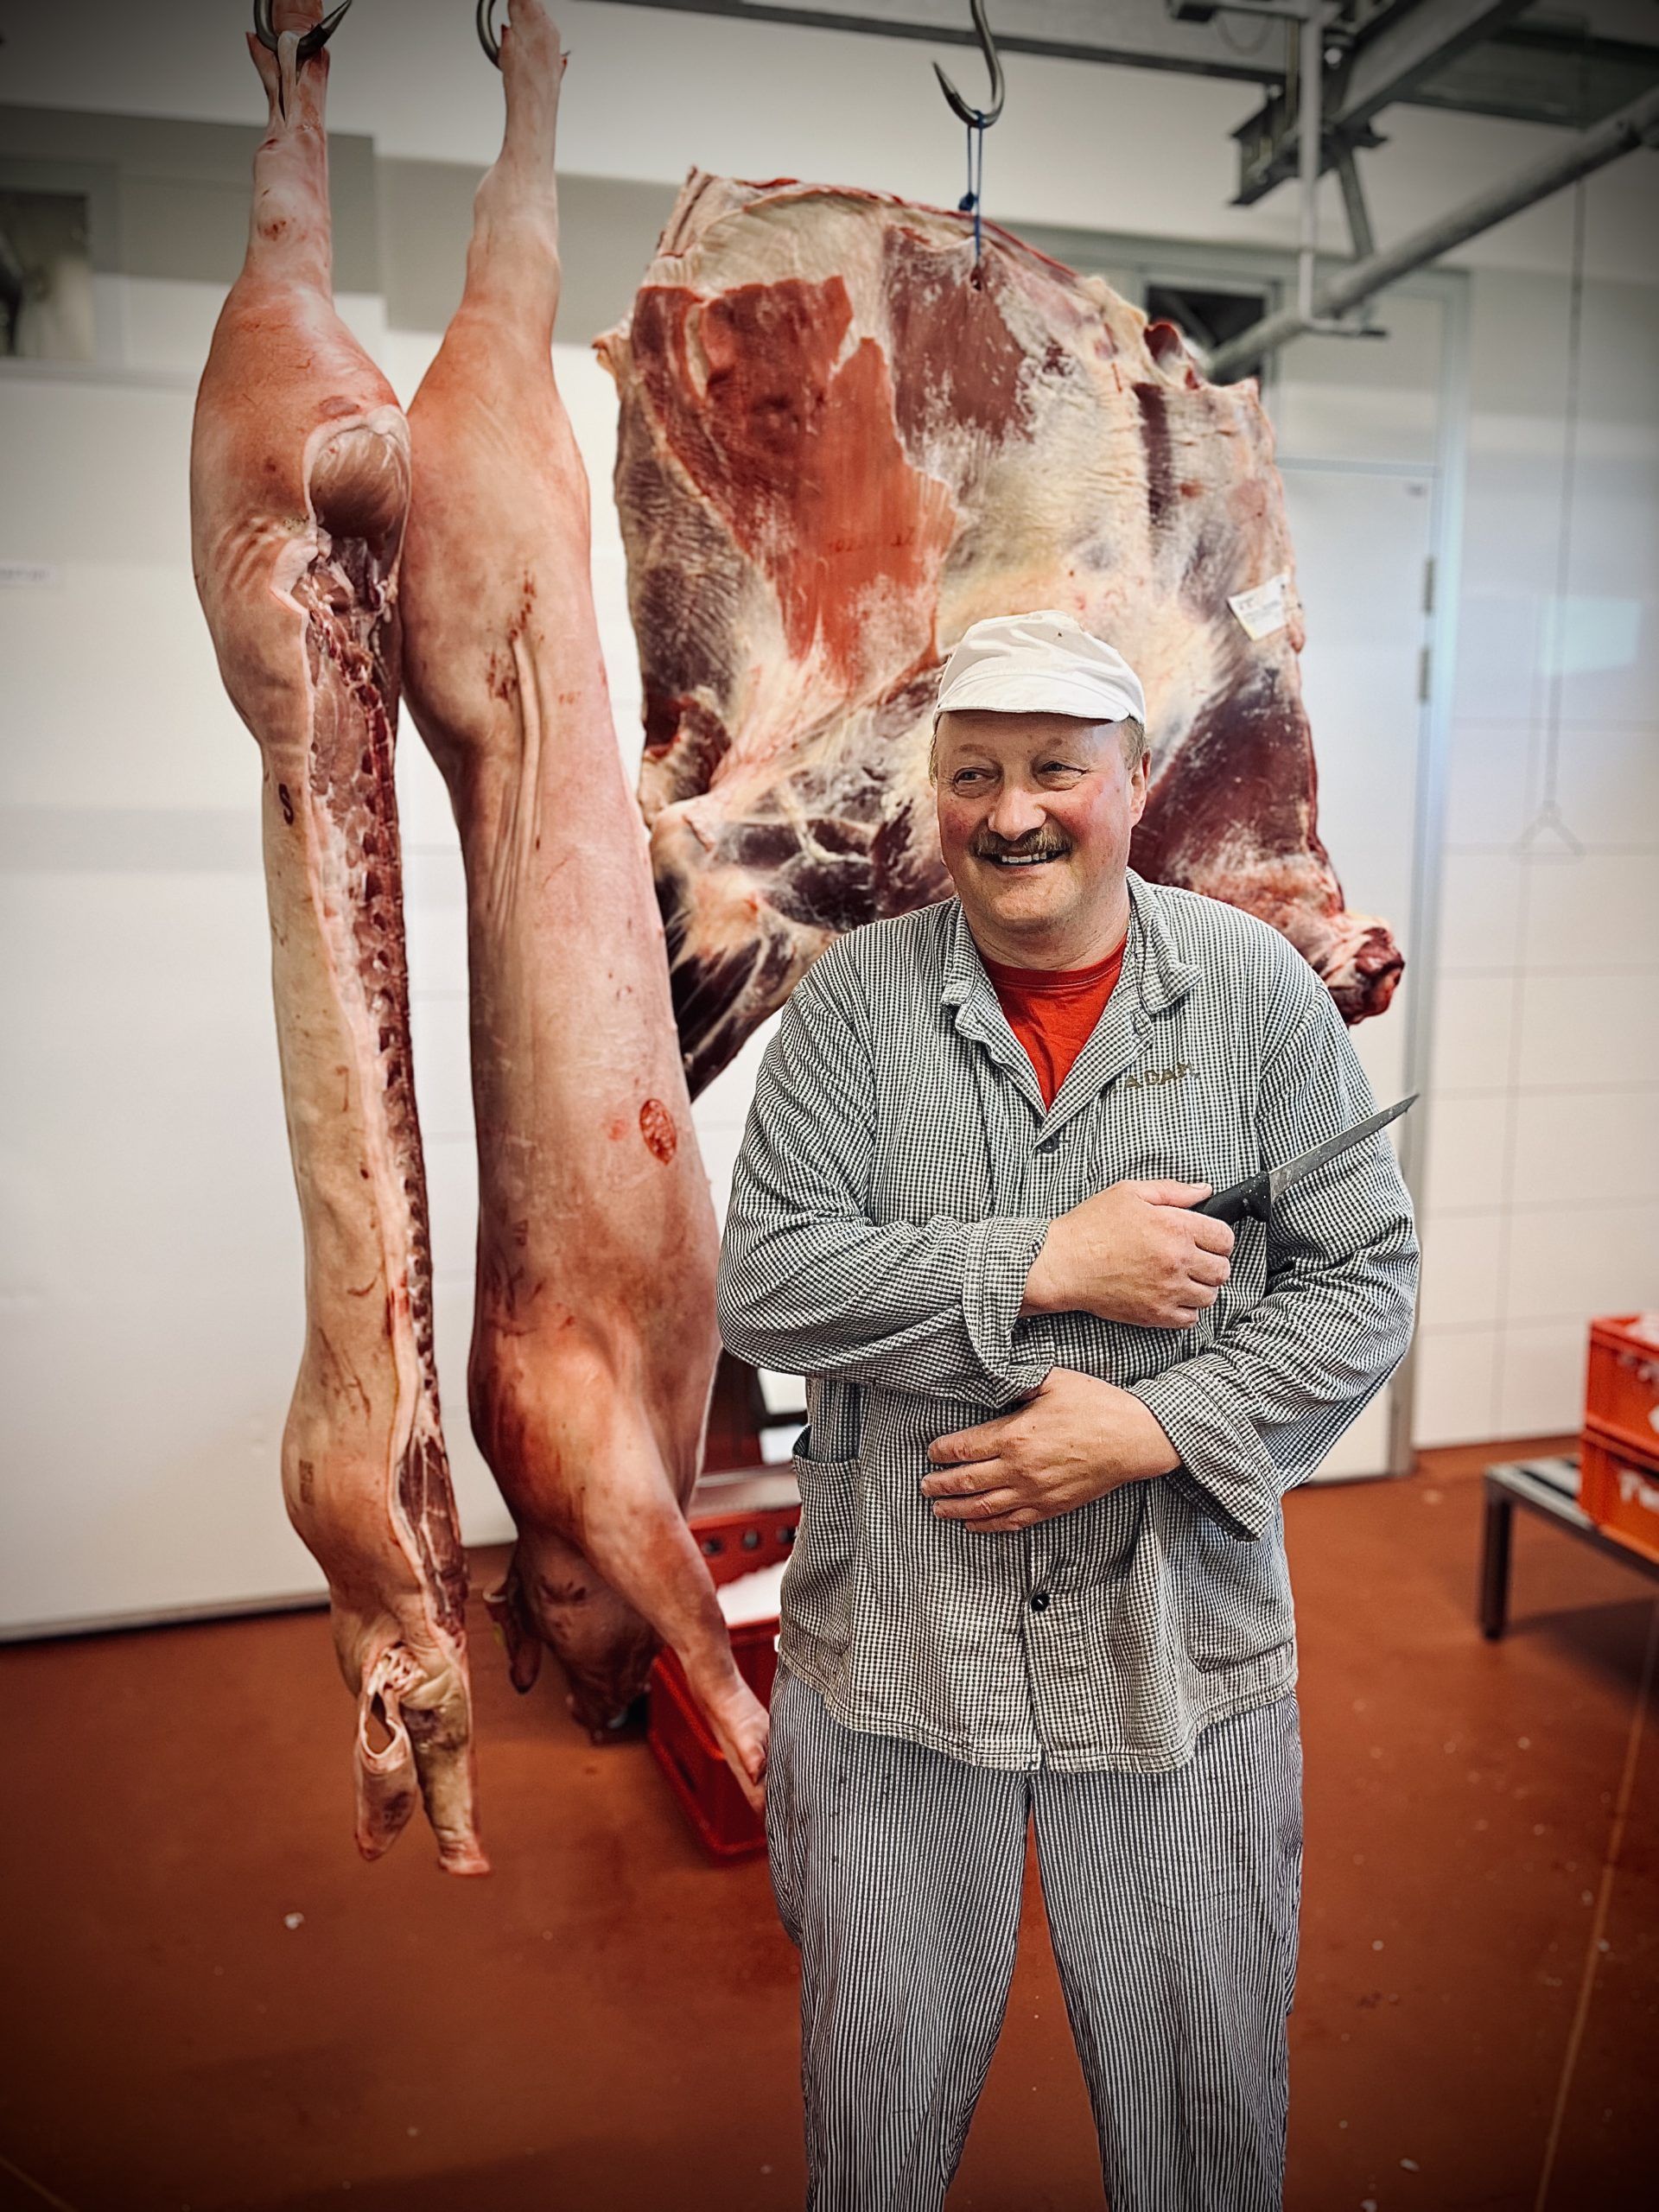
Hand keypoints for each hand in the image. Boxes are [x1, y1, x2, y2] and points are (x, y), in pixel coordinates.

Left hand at [921, 1367, 1180, 1531]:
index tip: (931, 1452)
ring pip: (982, 1508)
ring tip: (937, 1508)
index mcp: (1013, 1435)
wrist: (1134, 1439)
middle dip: (939, 1484)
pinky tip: (972, 1525)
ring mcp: (1034, 1493)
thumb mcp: (1053, 1380)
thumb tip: (994, 1382)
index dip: (941, 1452)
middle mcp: (1018, 1469)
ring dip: (954, 1509)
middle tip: (924, 1484)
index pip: (963, 1448)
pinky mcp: (1050, 1508)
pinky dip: (986, 1526)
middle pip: (965, 1482)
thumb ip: (1017, 1383)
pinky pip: (1010, 1522)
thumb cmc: (1095, 1405)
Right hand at [1022, 1179, 1233, 1328]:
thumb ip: (1172, 1191)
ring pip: (1209, 1296)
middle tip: (1195, 1258)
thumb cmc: (1090, 1227)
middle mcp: (1177, 1261)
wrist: (1061, 1263)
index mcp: (1175, 1227)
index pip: (1225, 1238)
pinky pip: (1190, 1319)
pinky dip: (1186, 1310)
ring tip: (1182, 1278)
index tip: (1208, 1239)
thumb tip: (1203, 1190)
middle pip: (1222, 1270)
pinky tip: (1170, 1295)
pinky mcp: (1154, 1314)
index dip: (1219, 1238)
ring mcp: (1167, 1291)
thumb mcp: (1130, 1193)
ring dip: (1201, 1287)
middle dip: (1213, 1263)